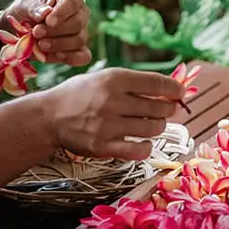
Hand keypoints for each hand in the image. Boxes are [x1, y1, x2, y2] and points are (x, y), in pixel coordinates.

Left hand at [1, 0, 90, 65]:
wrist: (19, 30)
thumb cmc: (25, 11)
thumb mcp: (24, 5)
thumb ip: (33, 8)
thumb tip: (46, 12)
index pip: (73, 1)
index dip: (63, 12)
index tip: (48, 21)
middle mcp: (80, 13)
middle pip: (77, 23)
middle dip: (55, 31)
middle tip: (36, 33)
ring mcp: (82, 33)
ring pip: (78, 40)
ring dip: (58, 44)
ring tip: (40, 45)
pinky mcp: (79, 51)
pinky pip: (83, 57)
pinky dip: (69, 58)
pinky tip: (53, 56)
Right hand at [43, 68, 184, 159]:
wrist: (48, 117)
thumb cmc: (80, 95)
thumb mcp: (103, 78)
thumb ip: (134, 83)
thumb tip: (170, 90)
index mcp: (113, 79)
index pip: (157, 83)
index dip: (174, 89)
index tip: (179, 93)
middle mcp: (112, 101)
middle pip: (159, 107)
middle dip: (168, 109)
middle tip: (165, 110)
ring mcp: (107, 126)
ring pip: (153, 129)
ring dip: (158, 127)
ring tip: (150, 124)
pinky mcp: (103, 147)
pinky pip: (139, 150)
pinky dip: (147, 147)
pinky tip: (143, 142)